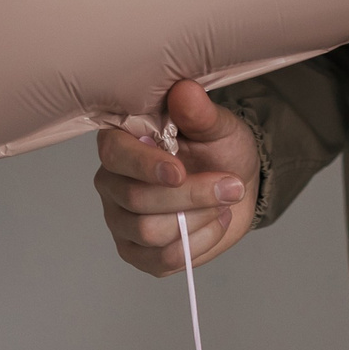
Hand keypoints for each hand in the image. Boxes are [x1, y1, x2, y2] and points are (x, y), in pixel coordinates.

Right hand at [92, 79, 257, 275]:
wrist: (236, 184)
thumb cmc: (219, 150)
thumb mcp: (218, 126)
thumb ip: (200, 112)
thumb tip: (185, 90)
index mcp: (123, 143)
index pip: (116, 155)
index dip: (145, 165)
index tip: (180, 171)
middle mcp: (112, 183)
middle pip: (136, 200)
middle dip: (191, 195)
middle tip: (231, 185)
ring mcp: (120, 221)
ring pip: (149, 232)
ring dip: (199, 218)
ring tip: (224, 201)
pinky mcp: (137, 253)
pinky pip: (163, 259)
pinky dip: (199, 242)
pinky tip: (214, 221)